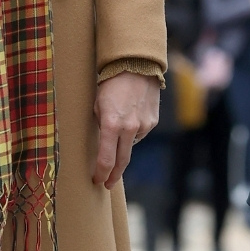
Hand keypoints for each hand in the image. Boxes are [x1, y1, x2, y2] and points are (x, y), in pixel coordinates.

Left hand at [93, 72, 160, 189]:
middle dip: (113, 175)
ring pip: (131, 145)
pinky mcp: (152, 122)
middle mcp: (129, 128)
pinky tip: (129, 119)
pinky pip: (140, 133)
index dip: (101, 173)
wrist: (136, 66)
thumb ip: (100, 126)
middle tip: (107, 184)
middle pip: (122, 161)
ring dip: (122, 146)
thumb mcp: (97, 105)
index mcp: (111, 125)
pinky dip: (132, 132)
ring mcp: (143, 126)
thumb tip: (101, 145)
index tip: (97, 181)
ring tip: (116, 131)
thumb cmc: (110, 84)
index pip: (106, 159)